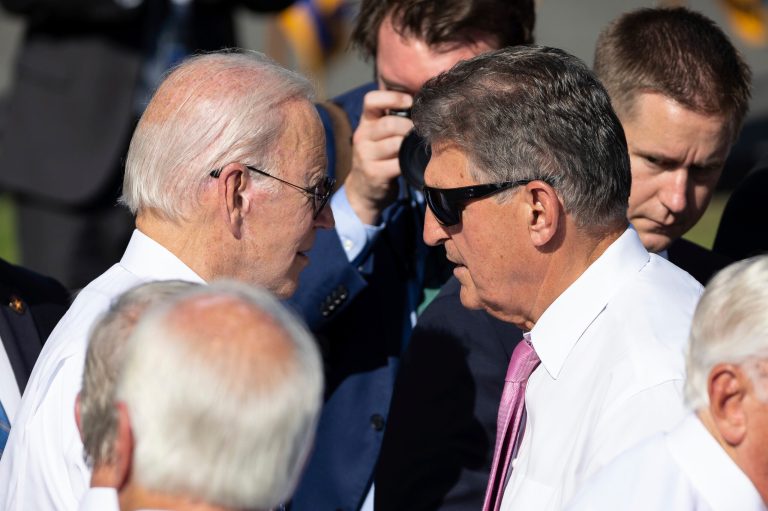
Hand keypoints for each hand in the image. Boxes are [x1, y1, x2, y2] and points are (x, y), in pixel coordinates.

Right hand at [345, 90, 412, 224]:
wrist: (363, 189)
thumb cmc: (380, 156)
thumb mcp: (380, 134)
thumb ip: (394, 117)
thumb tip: (423, 99)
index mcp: (366, 121)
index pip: (371, 99)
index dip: (393, 97)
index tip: (410, 102)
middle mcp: (362, 136)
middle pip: (389, 123)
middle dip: (409, 127)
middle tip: (418, 133)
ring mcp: (365, 156)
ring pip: (395, 143)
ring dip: (409, 145)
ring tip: (414, 148)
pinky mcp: (373, 173)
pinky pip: (397, 164)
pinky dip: (408, 162)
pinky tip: (412, 162)